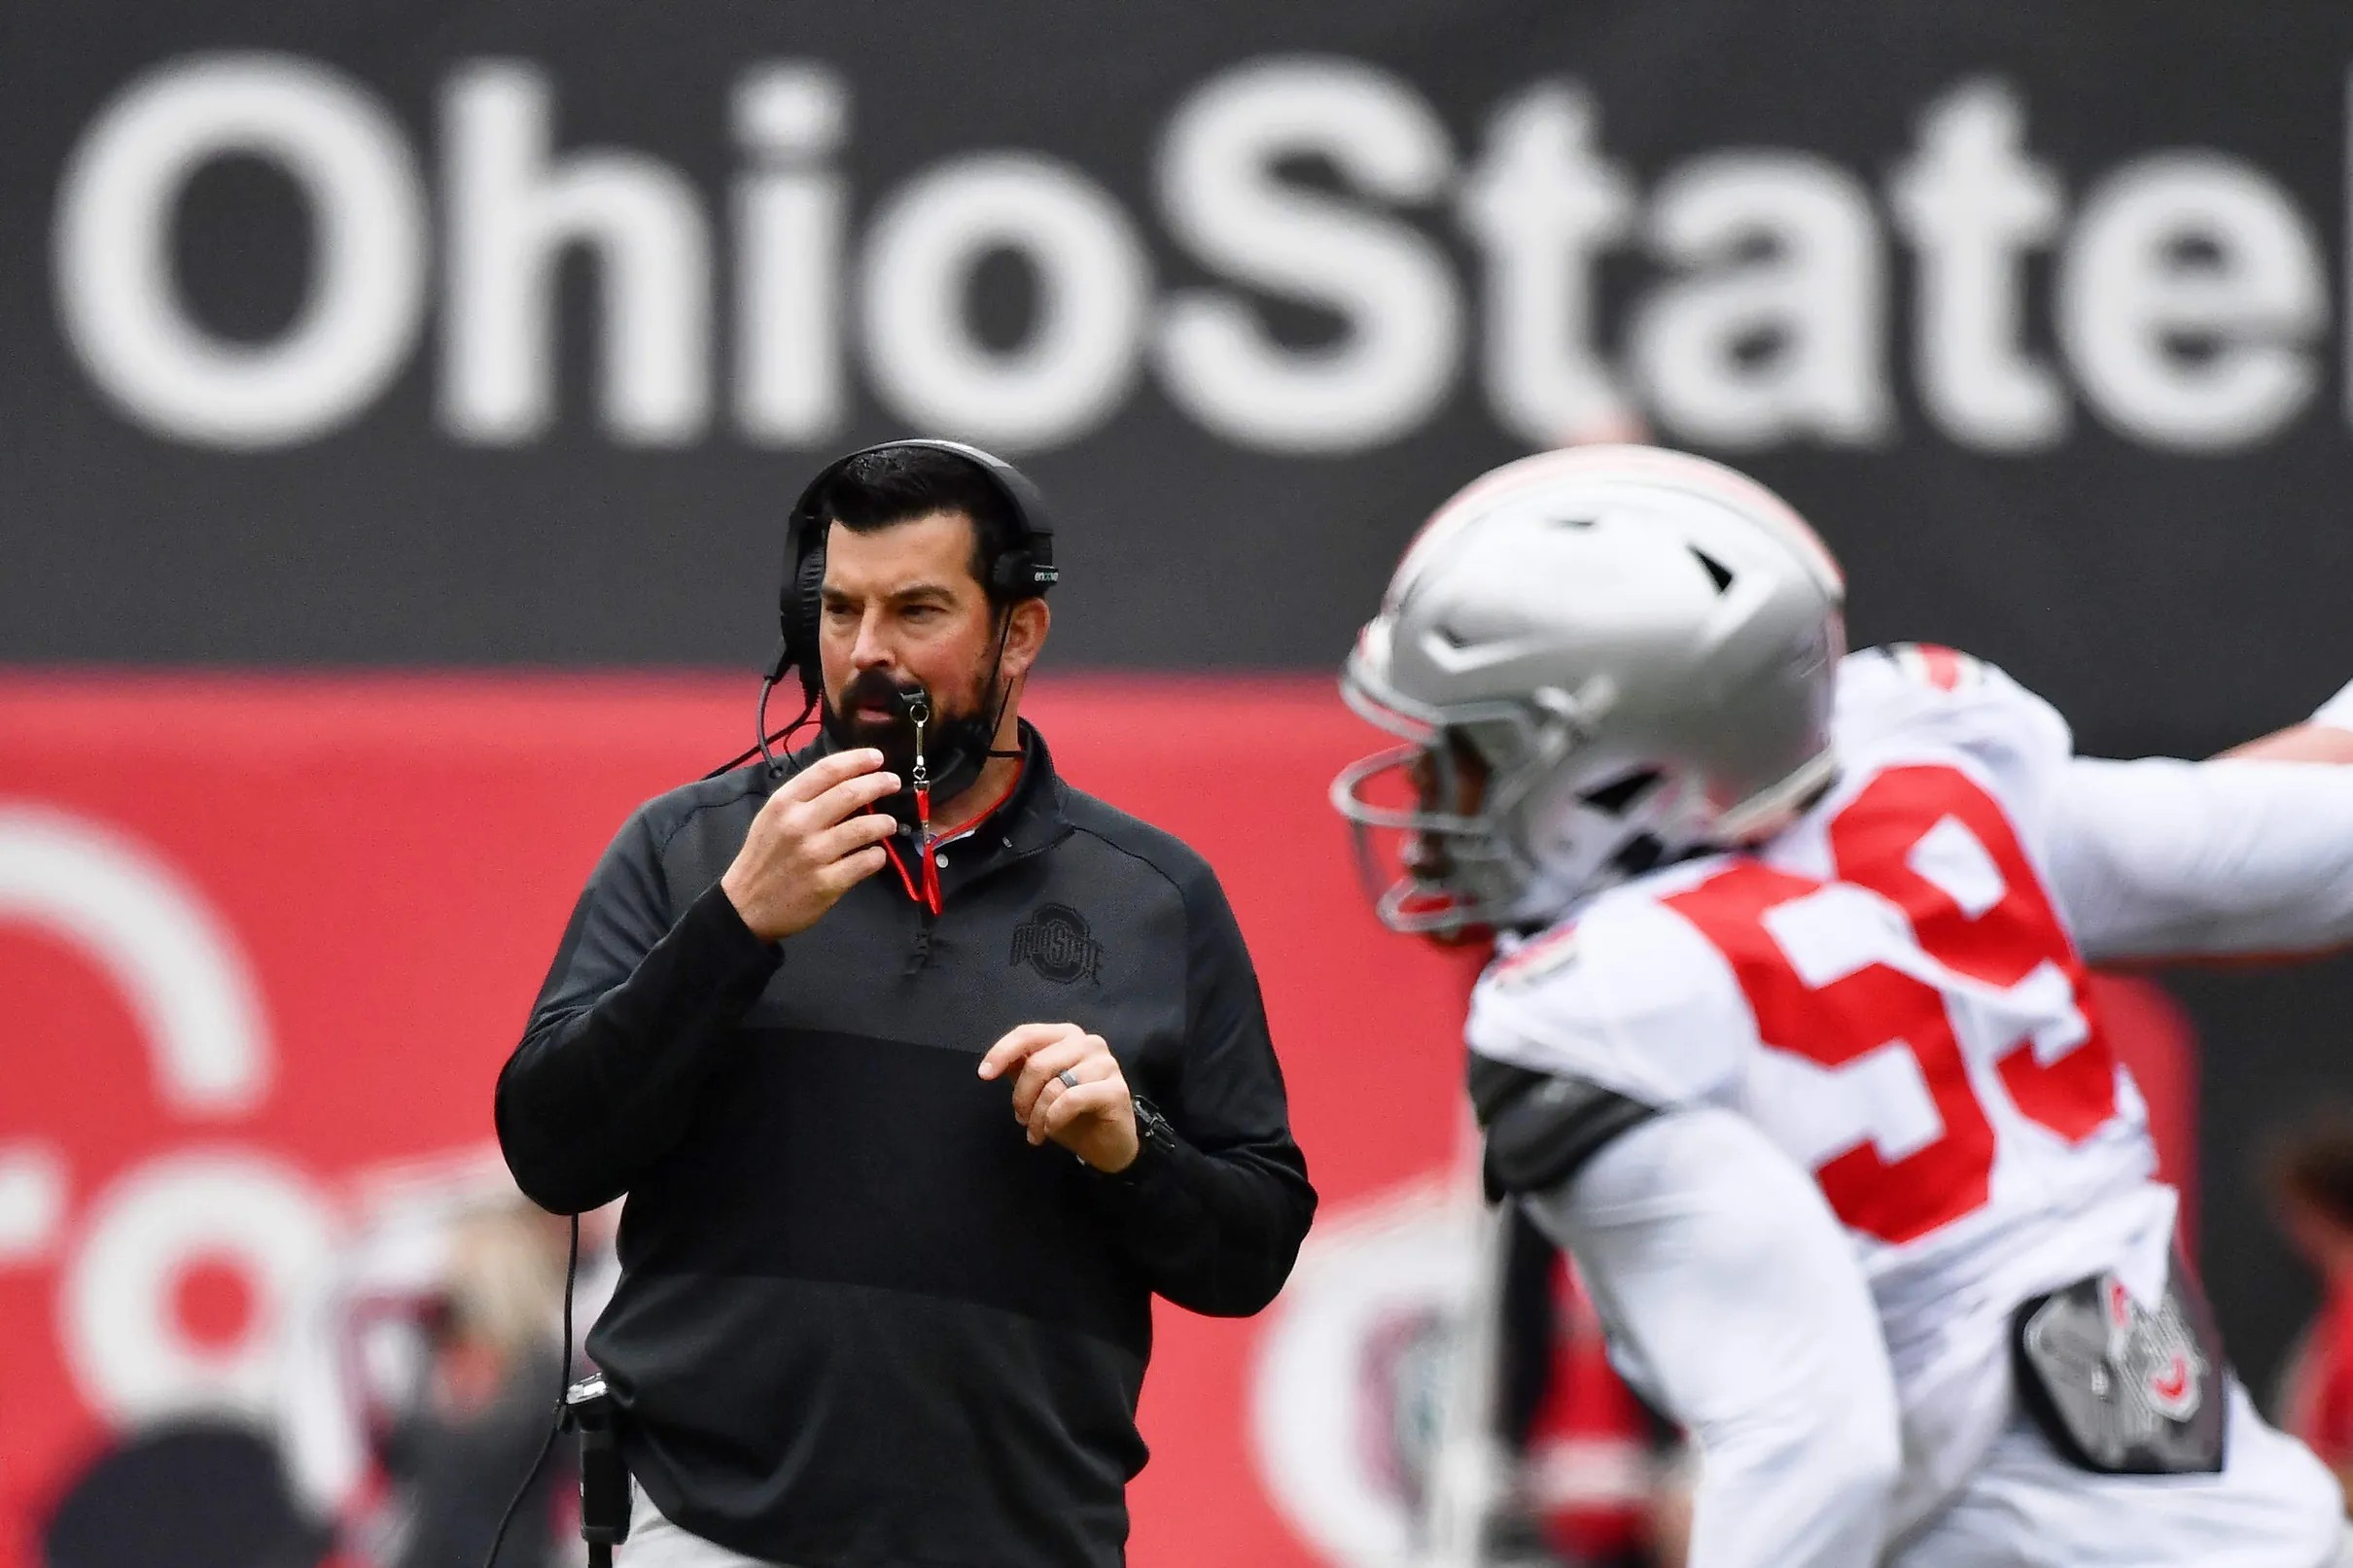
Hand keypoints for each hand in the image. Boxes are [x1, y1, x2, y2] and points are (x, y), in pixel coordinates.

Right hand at [719, 749, 901, 939]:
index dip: (857, 760)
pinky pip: (865, 862)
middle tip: (893, 783)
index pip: (827, 770)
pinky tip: (876, 854)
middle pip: (850, 793)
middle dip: (879, 784)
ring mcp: (814, 855)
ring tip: (889, 823)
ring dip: (884, 822)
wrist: (744, 908)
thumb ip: (803, 799)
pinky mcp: (826, 884)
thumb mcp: (771, 819)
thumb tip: (845, 781)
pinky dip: (877, 856)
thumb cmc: (762, 858)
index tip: (877, 758)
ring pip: (863, 828)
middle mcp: (799, 825)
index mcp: (784, 804)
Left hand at [977, 1023, 1139, 1172]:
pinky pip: (1071, 1100)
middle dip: (1022, 1097)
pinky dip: (1054, 1119)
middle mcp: (1089, 1043)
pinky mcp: (1116, 1089)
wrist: (1106, 1145)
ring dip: (1038, 1115)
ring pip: (1054, 1085)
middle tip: (1021, 1120)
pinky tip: (1052, 1130)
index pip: (1028, 1034)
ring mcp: (1106, 1064)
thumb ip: (1020, 1069)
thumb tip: (994, 1062)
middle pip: (1038, 1063)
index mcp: (1067, 1036)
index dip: (1001, 1052)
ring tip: (1036, 1133)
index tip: (984, 1074)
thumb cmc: (1071, 1114)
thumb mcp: (1038, 1090)